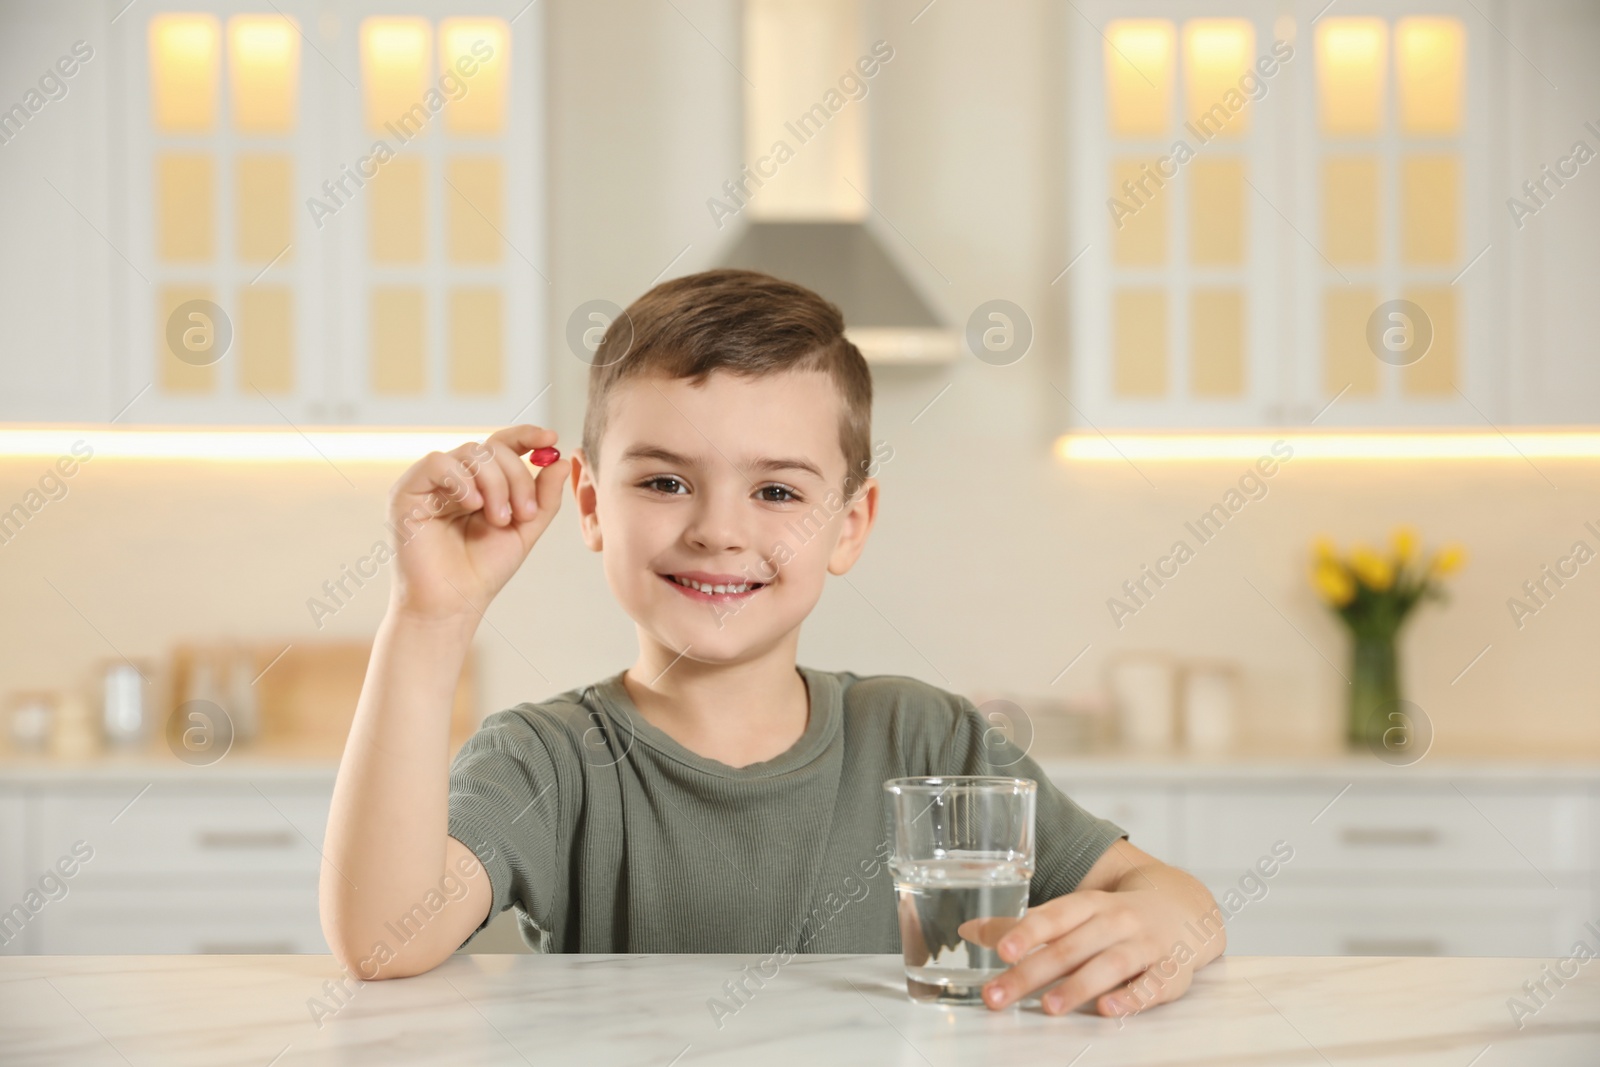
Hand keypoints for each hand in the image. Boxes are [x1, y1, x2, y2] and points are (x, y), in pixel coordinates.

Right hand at [386, 425, 569, 625]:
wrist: (452, 604)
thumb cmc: (483, 570)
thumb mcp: (525, 530)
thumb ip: (543, 497)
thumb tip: (559, 460)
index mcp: (480, 483)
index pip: (502, 444)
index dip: (526, 435)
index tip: (551, 438)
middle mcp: (455, 477)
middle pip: (492, 448)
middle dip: (516, 477)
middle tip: (523, 513)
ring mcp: (430, 483)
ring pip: (470, 453)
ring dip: (495, 483)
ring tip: (500, 519)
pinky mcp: (407, 492)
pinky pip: (437, 463)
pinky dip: (461, 479)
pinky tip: (472, 505)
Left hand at [958, 887, 1191, 1016]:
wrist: (1184, 908)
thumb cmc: (1113, 916)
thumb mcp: (1073, 912)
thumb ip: (1024, 926)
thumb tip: (968, 931)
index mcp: (1089, 904)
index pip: (1054, 915)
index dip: (1026, 931)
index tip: (1001, 950)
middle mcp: (1116, 921)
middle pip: (1072, 946)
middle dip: (1033, 972)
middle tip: (999, 995)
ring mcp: (1145, 946)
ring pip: (1110, 964)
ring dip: (1079, 986)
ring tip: (1049, 1007)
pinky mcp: (1170, 972)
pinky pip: (1153, 985)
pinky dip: (1132, 998)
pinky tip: (1108, 1010)